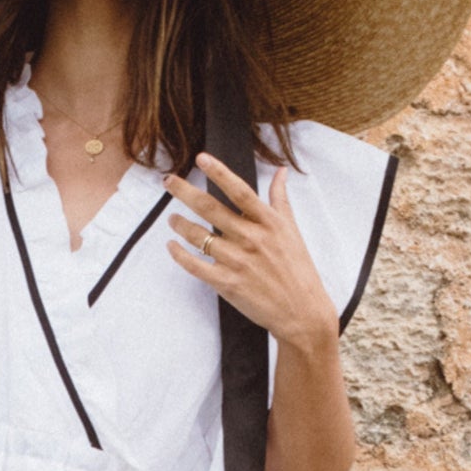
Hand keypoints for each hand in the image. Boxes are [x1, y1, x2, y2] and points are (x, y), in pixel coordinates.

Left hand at [162, 153, 337, 351]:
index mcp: (268, 222)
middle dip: (185, 192)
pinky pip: (196, 265)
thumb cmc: (298, 270)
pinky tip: (171, 246)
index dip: (219, 172)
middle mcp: (251, 238)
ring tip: (171, 218)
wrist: (301, 311)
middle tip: (168, 181)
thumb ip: (280, 200)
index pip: (240, 190)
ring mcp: (238, 261)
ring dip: (180, 224)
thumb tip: (282, 172)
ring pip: (199, 237)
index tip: (201, 158)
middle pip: (211, 208)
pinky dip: (179, 255)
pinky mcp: (227, 284)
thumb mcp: (292, 230)